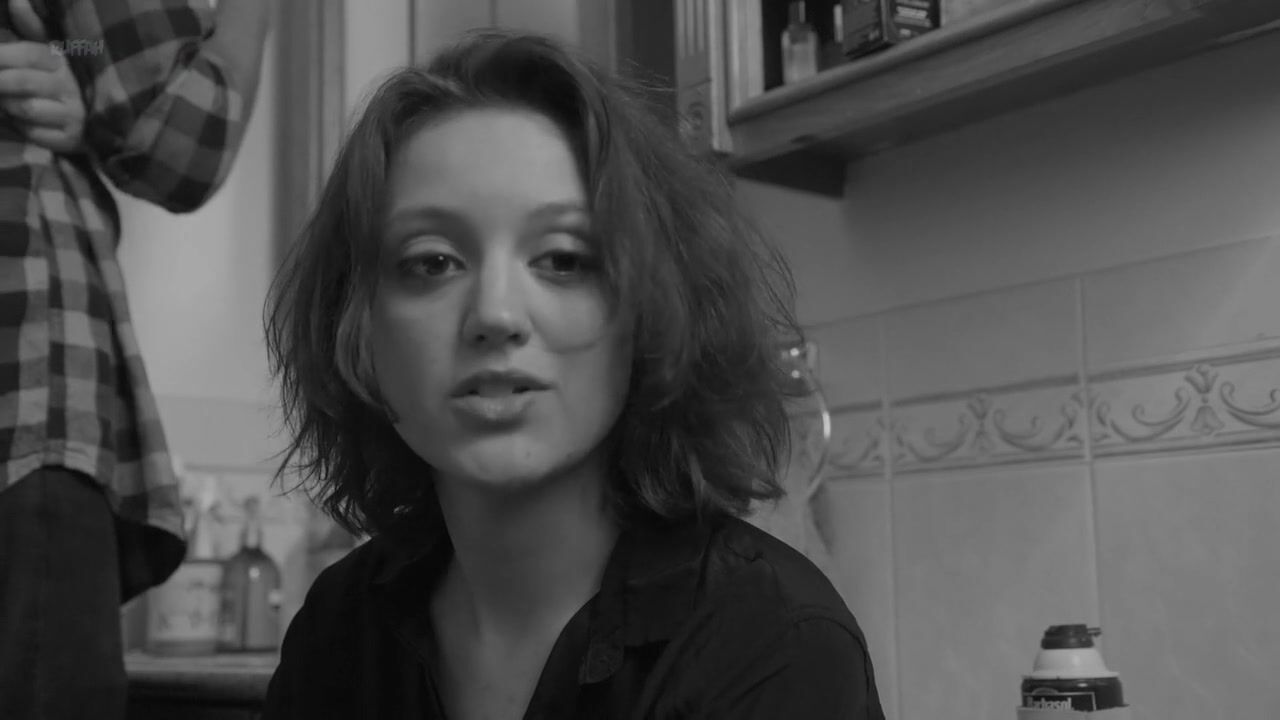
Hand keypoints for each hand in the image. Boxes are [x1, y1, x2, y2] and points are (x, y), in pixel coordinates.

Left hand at [0, 0, 86, 153]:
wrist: (86, 122)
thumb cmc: (55, 83)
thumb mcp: (44, 53)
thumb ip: (29, 27)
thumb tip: (17, 0)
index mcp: (61, 61)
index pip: (27, 54)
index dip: (2, 57)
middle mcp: (71, 86)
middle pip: (21, 82)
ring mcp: (73, 114)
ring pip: (26, 108)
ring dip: (9, 107)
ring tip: (7, 104)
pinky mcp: (70, 139)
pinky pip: (34, 133)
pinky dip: (22, 128)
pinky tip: (24, 123)